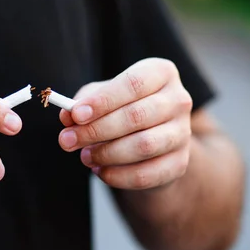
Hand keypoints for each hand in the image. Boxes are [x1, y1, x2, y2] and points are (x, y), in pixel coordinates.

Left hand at [58, 58, 192, 189]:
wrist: (151, 141)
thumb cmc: (122, 109)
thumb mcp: (101, 98)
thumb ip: (83, 103)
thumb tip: (68, 116)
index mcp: (161, 73)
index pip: (132, 84)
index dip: (103, 101)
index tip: (76, 115)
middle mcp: (178, 100)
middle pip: (136, 116)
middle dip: (96, 130)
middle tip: (67, 140)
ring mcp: (183, 133)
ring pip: (143, 146)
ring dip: (106, 154)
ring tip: (84, 156)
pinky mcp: (180, 163)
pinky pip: (147, 174)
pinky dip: (118, 176)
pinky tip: (101, 171)